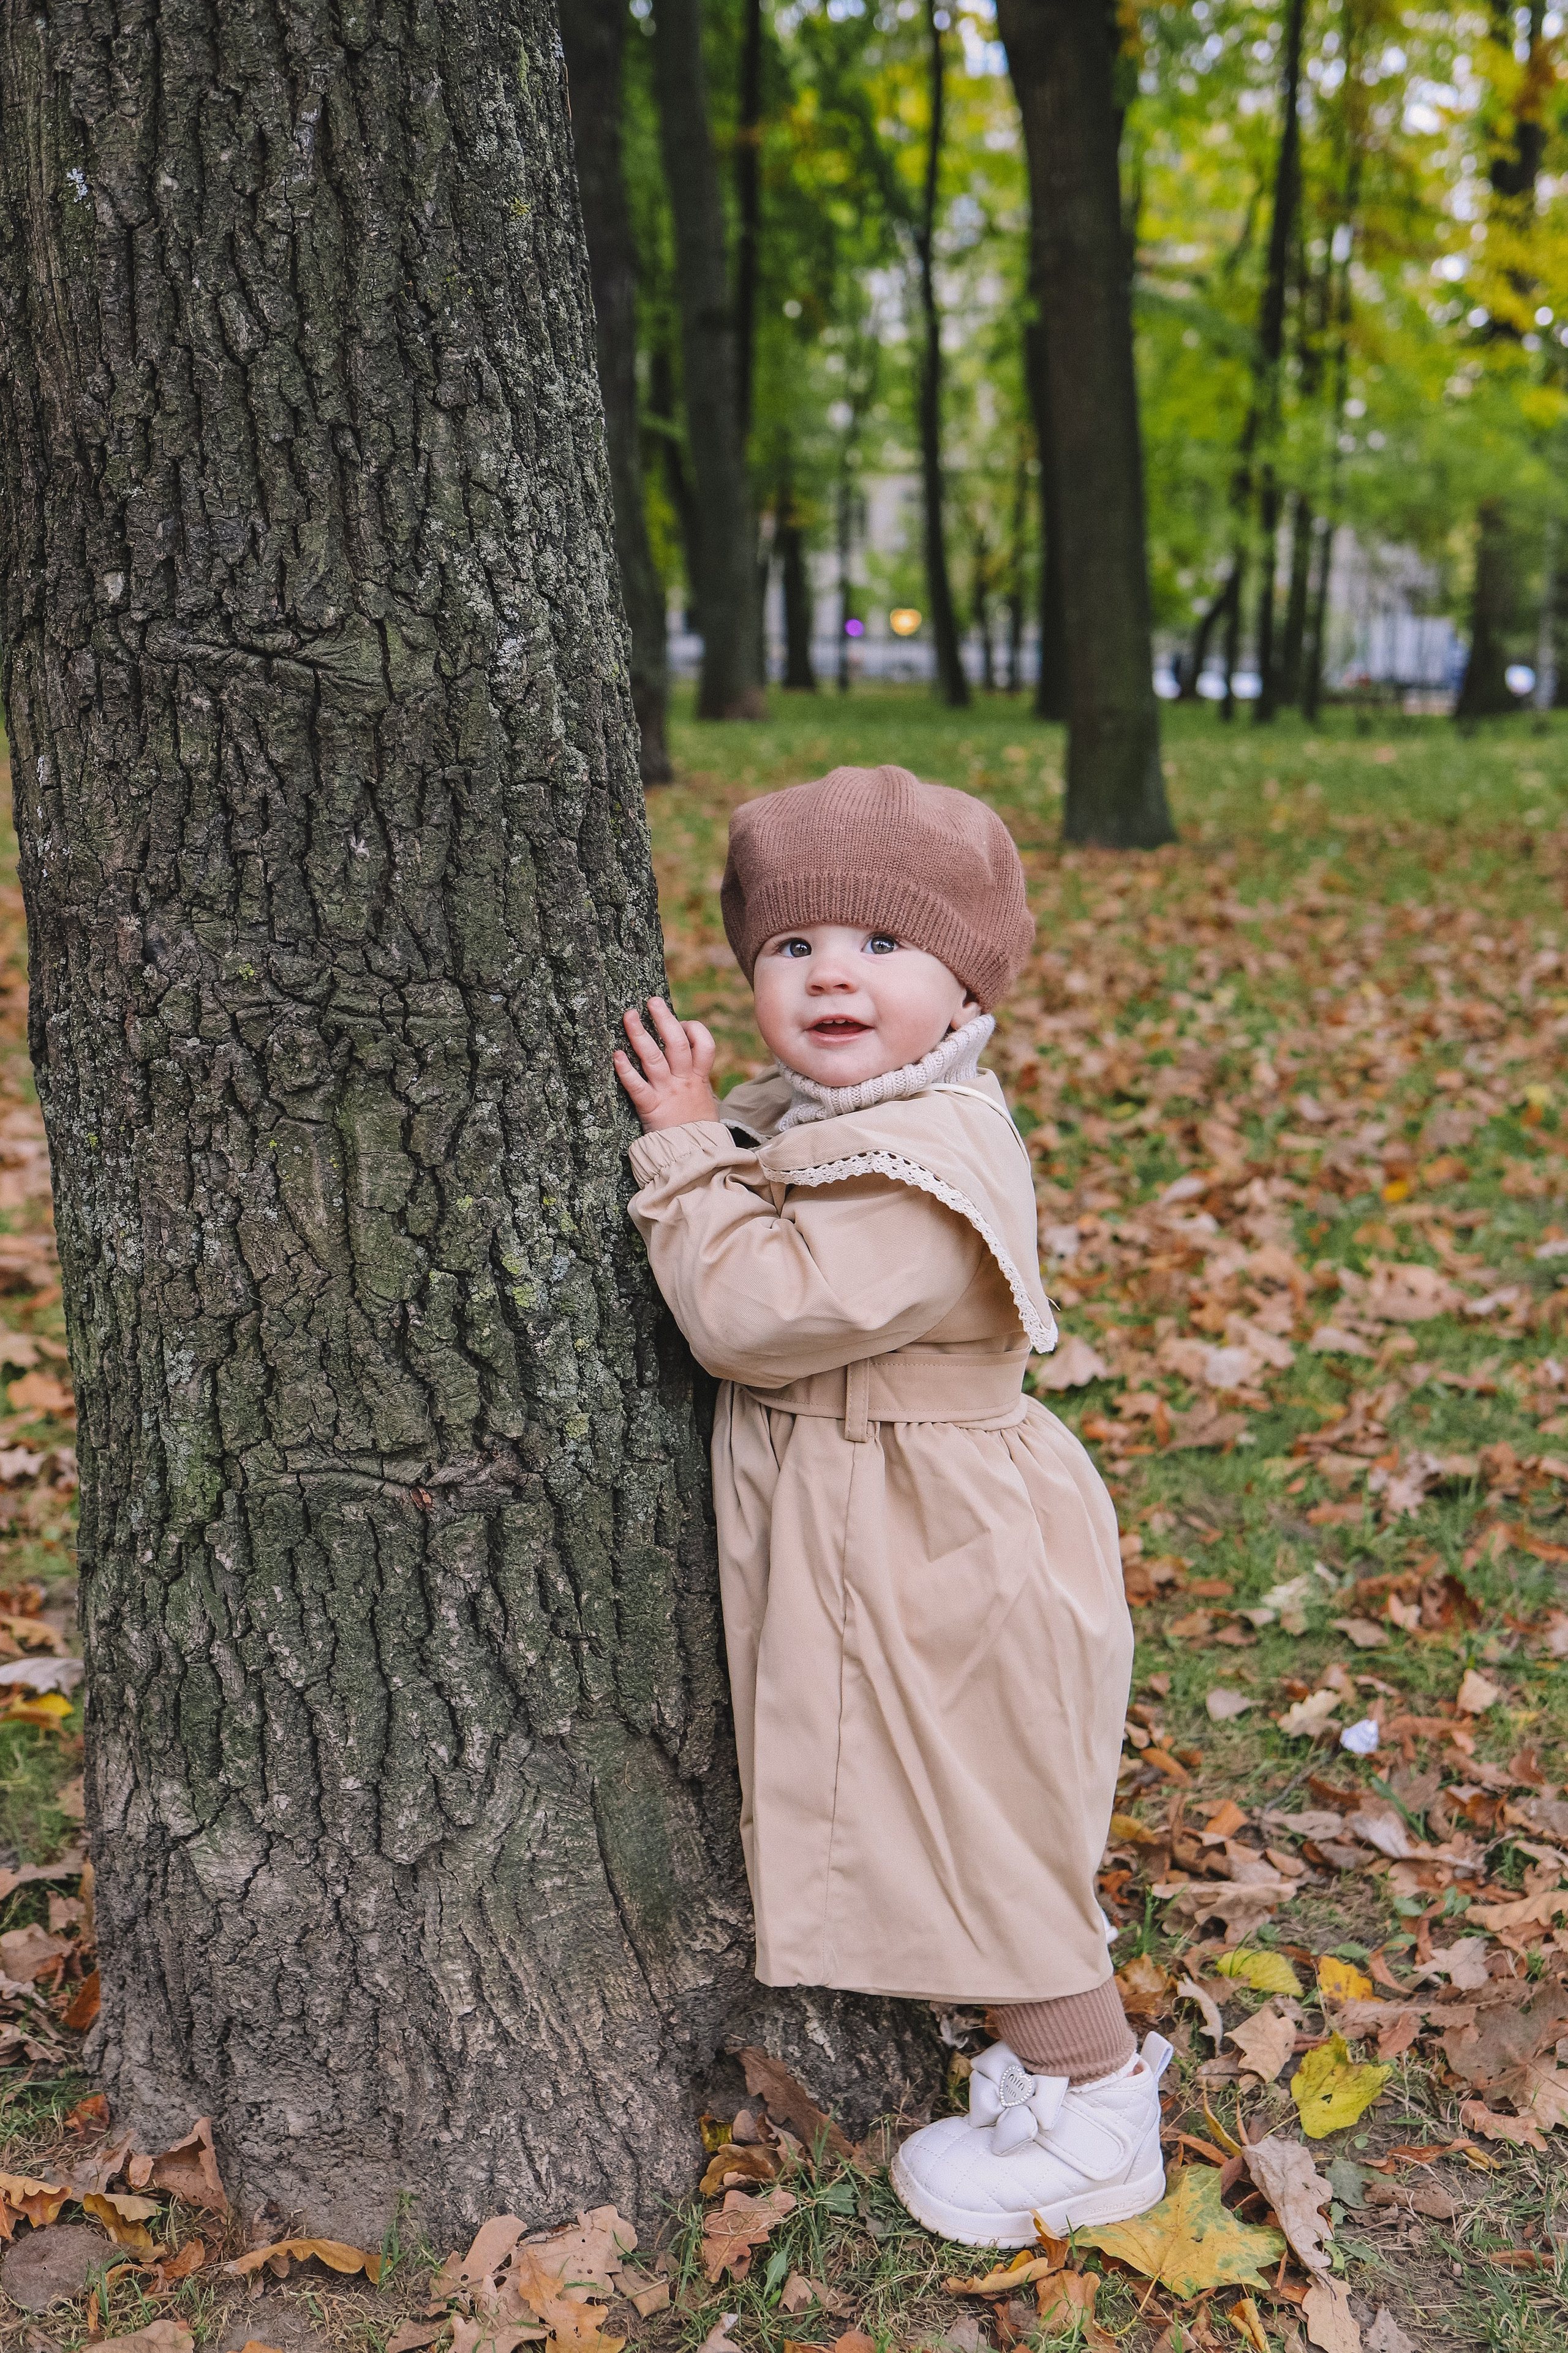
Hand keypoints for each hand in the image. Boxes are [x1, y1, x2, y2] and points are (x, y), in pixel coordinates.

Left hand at [614, 999, 720, 1132]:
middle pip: (677, 1043)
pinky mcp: (650, 1108)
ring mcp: (667, 1093)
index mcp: (699, 1079)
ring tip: (629, 1015)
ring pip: (654, 1057)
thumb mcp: (703, 1102)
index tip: (682, 1022)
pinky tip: (616, 1055)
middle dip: (664, 1019)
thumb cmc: (696, 1129)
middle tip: (652, 1001)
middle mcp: (684, 1081)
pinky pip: (637, 1086)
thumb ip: (695, 1081)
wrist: (695, 1157)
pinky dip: (625, 1070)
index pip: (704, 1044)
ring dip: (640, 1034)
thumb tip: (685, 1062)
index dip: (694, 1029)